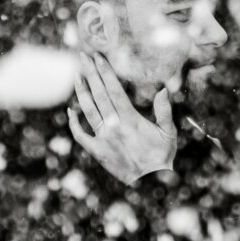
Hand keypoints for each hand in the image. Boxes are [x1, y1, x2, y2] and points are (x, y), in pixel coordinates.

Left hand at [68, 52, 177, 186]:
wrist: (151, 184)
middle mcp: (113, 126)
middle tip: (82, 56)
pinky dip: (74, 123)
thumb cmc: (162, 157)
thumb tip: (163, 89)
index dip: (105, 72)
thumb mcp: (169, 133)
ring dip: (81, 92)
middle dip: (90, 73)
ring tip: (76, 76)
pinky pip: (81, 135)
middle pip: (98, 94)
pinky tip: (70, 110)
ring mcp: (103, 139)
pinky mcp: (97, 151)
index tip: (98, 57)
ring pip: (88, 110)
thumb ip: (164, 111)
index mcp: (130, 119)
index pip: (113, 89)